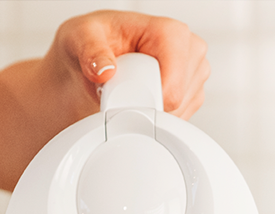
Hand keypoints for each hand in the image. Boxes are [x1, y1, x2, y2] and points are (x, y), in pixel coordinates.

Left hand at [48, 10, 209, 120]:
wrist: (95, 60)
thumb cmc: (94, 42)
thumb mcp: (81, 36)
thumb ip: (90, 51)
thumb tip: (105, 71)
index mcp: (170, 32)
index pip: (175, 82)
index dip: (150, 98)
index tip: (127, 99)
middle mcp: (188, 50)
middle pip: (179, 99)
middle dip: (148, 105)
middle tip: (122, 92)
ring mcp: (194, 74)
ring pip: (181, 111)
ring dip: (152, 113)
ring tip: (131, 93)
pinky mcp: (193, 94)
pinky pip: (181, 118)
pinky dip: (158, 119)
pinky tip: (142, 102)